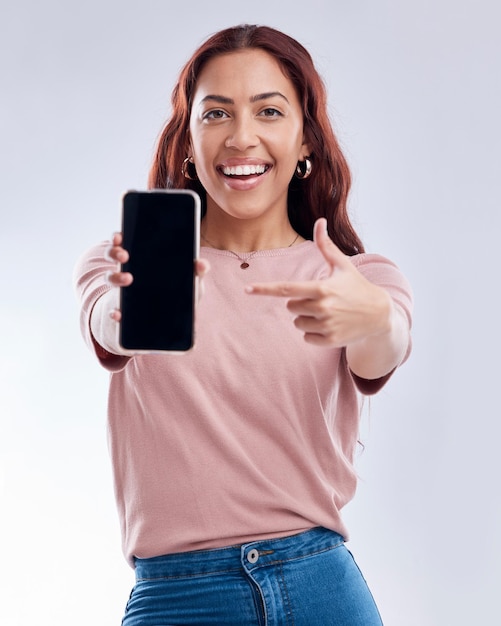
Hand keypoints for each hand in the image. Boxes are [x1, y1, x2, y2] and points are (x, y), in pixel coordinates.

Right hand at [104, 232, 209, 322]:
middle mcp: (128, 269)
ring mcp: (122, 289)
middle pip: (112, 255)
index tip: (119, 235)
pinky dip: (114, 311)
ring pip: (110, 278)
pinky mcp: (122, 309)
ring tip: (128, 280)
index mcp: (142, 258)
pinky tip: (119, 312)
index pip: (125, 241)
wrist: (172, 321)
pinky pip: (113, 309)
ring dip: (115, 277)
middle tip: (125, 256)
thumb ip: (197, 271)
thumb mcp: (191, 281)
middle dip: (114, 252)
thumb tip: (201, 264)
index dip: (118, 236)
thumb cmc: (180, 293)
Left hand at [246, 218, 391, 347]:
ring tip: (328, 312)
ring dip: (307, 318)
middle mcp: (322, 308)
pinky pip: (306, 337)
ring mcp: (326, 326)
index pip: (286, 289)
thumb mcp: (342, 265)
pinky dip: (314, 332)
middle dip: (300, 302)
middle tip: (321, 299)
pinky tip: (330, 325)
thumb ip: (326, 245)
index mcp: (321, 288)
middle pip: (290, 307)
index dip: (264, 289)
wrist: (380, 315)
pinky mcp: (330, 341)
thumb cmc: (356, 286)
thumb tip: (320, 221)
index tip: (247, 289)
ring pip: (297, 323)